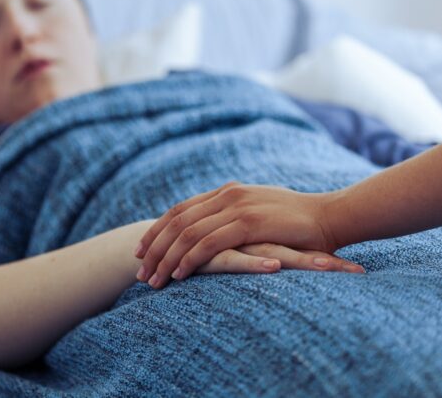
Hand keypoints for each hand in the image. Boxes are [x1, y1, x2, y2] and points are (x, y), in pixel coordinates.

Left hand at [135, 182, 345, 287]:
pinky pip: (208, 243)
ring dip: (166, 258)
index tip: (141, 250)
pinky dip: (189, 259)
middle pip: (176, 220)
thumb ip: (234, 217)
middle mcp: (227, 195)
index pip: (180, 210)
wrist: (331, 215)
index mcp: (226, 191)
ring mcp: (237, 206)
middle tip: (140, 271)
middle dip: (154, 247)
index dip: (157, 230)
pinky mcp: (249, 223)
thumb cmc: (296, 221)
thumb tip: (216, 230)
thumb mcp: (258, 212)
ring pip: (187, 233)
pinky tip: (179, 275)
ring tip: (153, 280)